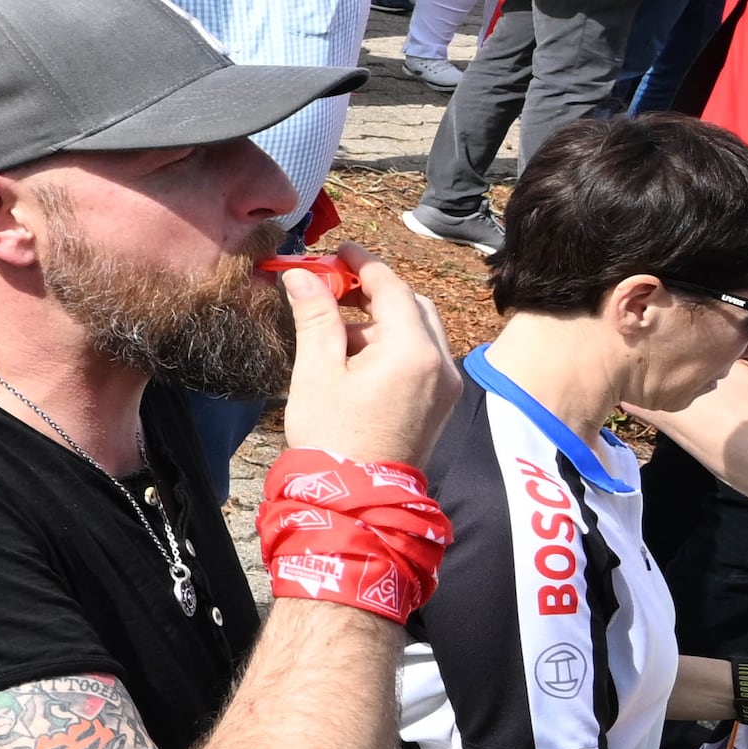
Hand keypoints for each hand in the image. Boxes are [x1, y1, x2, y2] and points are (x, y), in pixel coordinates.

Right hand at [278, 256, 454, 473]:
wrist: (357, 497)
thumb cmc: (333, 436)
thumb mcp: (317, 370)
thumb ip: (315, 316)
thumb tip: (301, 275)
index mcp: (412, 351)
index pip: (392, 287)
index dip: (363, 263)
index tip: (337, 252)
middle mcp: (441, 364)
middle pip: (413, 304)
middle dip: (375, 290)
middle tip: (335, 287)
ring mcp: (446, 386)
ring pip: (421, 330)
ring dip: (384, 319)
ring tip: (338, 333)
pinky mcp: (441, 403)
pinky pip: (424, 357)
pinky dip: (396, 345)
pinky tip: (359, 359)